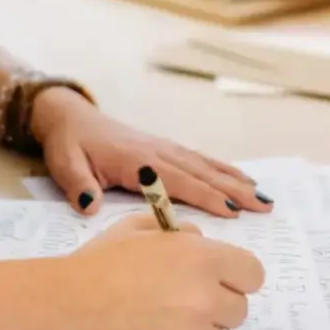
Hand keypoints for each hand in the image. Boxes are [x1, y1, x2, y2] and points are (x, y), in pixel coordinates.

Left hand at [31, 89, 272, 217]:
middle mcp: (157, 152)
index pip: (176, 181)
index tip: (230, 211)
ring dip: (236, 181)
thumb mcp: (65, 165)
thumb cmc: (69, 145)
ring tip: (264, 198)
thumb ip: (78, 184)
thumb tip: (89, 204)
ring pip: (206, 166)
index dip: (203, 196)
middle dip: (234, 191)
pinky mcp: (165, 148)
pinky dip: (224, 170)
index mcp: (136, 160)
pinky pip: (200, 160)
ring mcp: (164, 148)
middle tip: (264, 207)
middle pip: (201, 173)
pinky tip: (242, 179)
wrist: (70, 118)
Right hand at [52, 213, 264, 329]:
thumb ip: (178, 231)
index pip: (252, 274)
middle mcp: (205, 295)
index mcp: (200, 256)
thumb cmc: (95, 266)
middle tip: (179, 304)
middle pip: (239, 308)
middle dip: (216, 306)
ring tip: (160, 323)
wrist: (61, 308)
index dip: (233, 278)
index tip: (215, 283)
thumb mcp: (134, 229)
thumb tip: (202, 241)